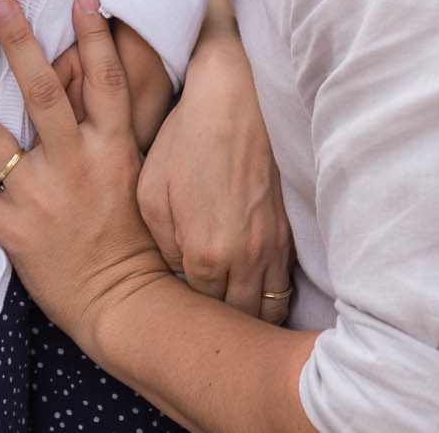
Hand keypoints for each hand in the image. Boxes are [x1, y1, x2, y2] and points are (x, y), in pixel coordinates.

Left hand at [0, 0, 172, 355]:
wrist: (124, 302)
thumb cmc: (131, 236)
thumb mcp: (132, 174)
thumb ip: (110, 130)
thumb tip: (87, 78)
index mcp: (113, 147)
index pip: (106, 80)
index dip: (96, 36)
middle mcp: (77, 163)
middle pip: (44, 92)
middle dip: (18, 45)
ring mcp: (42, 195)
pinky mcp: (16, 229)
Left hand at [137, 0, 293, 323]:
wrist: (236, 101)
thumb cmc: (186, 141)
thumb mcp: (149, 191)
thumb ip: (160, 243)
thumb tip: (172, 271)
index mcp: (204, 254)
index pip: (196, 311)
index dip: (183, 320)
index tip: (169, 325)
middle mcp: (244, 258)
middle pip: (236, 320)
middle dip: (220, 333)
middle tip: (200, 339)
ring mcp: (272, 246)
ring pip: (268, 307)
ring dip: (250, 320)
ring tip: (229, 327)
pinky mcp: (289, 229)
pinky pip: (283, 281)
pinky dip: (269, 294)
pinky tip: (254, 294)